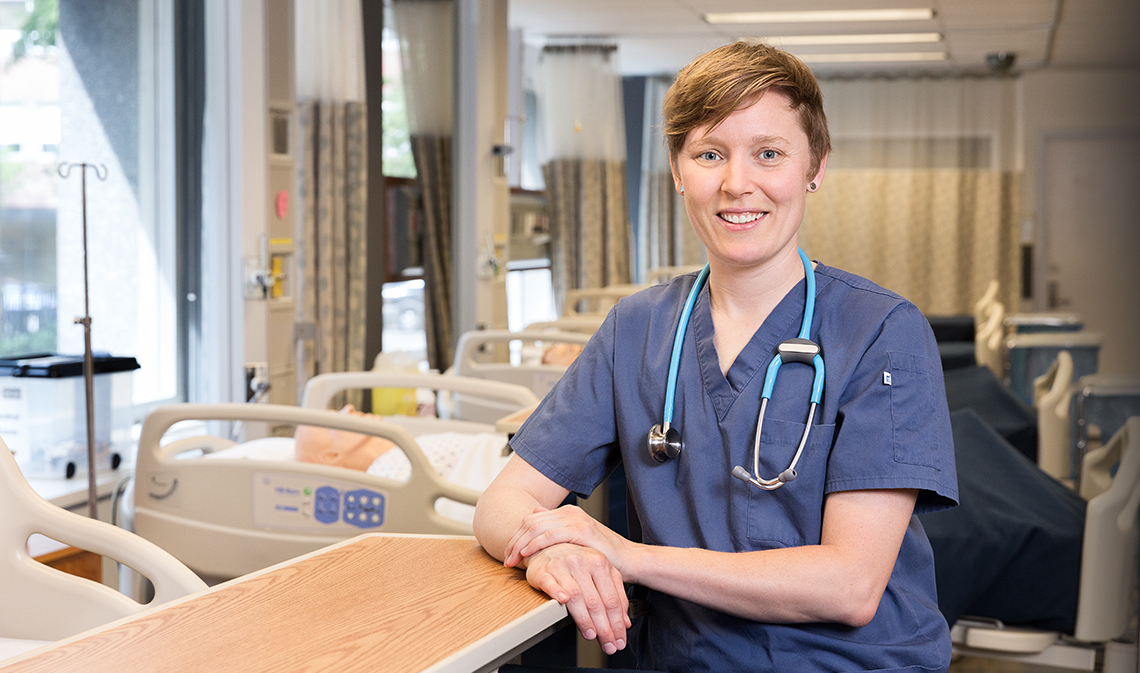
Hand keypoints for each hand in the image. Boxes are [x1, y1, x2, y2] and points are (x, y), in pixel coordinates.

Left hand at [504, 505, 630, 571]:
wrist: (629, 560)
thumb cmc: (603, 555)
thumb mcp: (576, 542)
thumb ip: (557, 528)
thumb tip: (535, 512)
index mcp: (566, 513)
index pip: (531, 520)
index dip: (516, 536)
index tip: (508, 554)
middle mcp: (569, 512)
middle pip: (530, 522)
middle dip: (514, 541)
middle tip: (506, 559)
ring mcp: (575, 519)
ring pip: (536, 527)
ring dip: (520, 544)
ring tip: (513, 560)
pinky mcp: (581, 530)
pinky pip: (550, 535)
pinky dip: (535, 544)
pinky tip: (527, 554)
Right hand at [525, 542, 630, 654]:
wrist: (549, 546)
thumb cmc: (577, 561)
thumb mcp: (601, 573)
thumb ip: (616, 595)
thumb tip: (624, 622)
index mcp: (600, 563)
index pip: (612, 599)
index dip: (617, 623)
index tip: (619, 639)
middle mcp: (583, 563)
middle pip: (596, 601)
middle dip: (604, 627)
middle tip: (608, 645)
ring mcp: (563, 566)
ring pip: (576, 596)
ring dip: (584, 618)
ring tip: (591, 634)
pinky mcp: (544, 570)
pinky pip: (551, 583)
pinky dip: (557, 593)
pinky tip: (563, 602)